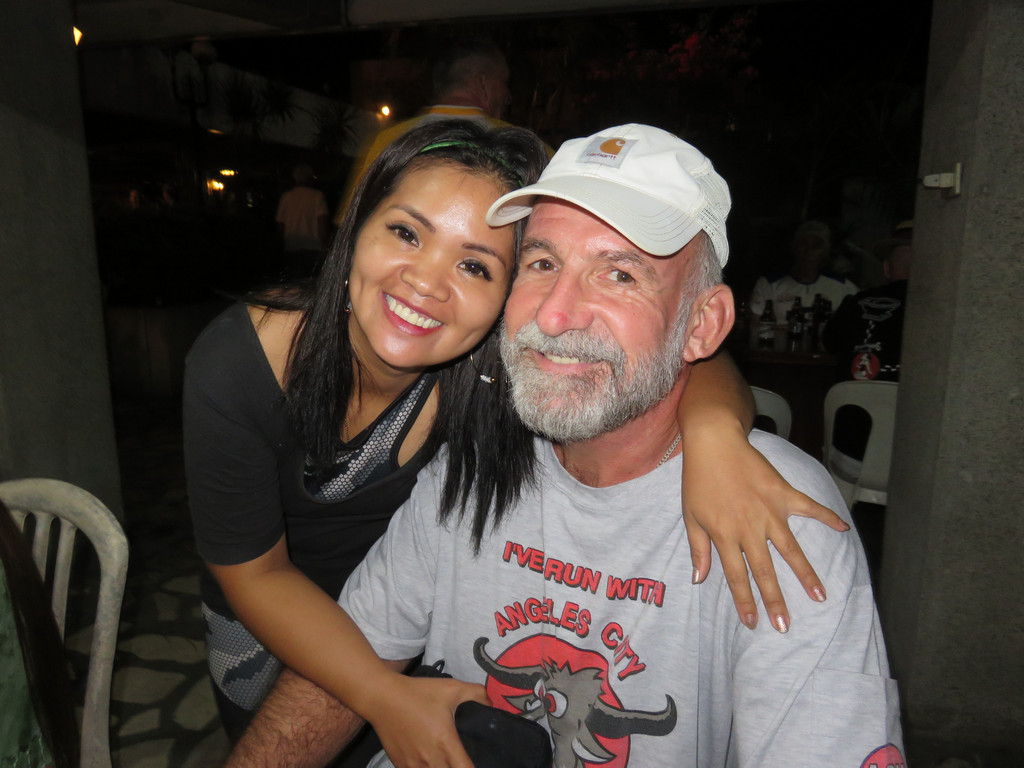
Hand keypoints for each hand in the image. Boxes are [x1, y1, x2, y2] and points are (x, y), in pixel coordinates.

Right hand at [365, 673, 489, 767]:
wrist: (382, 697)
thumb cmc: (418, 693)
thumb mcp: (451, 688)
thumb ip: (476, 694)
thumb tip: (492, 703)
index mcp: (446, 744)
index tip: (480, 763)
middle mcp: (431, 760)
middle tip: (460, 759)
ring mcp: (414, 765)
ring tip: (445, 760)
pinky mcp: (400, 765)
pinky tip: (428, 760)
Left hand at [682, 424, 848, 632]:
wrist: (715, 442)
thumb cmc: (699, 479)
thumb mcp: (690, 515)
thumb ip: (698, 548)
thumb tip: (700, 579)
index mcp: (726, 534)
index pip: (737, 576)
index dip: (746, 601)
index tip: (754, 623)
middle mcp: (751, 527)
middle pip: (765, 570)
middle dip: (775, 600)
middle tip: (786, 625)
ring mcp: (770, 510)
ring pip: (791, 549)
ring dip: (805, 573)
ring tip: (819, 596)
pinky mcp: (784, 492)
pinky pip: (809, 508)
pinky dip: (827, 517)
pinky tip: (844, 529)